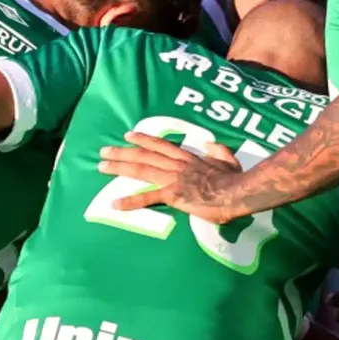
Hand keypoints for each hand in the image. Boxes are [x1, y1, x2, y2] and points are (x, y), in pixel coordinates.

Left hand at [98, 131, 245, 222]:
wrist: (237, 191)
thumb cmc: (235, 179)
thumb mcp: (229, 160)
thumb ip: (219, 151)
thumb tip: (210, 144)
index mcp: (189, 158)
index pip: (162, 145)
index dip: (144, 139)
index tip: (128, 135)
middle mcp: (177, 165)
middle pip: (145, 155)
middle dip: (122, 152)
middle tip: (103, 151)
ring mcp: (173, 178)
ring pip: (141, 169)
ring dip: (119, 167)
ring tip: (101, 166)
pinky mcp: (173, 194)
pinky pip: (148, 197)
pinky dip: (131, 201)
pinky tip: (115, 204)